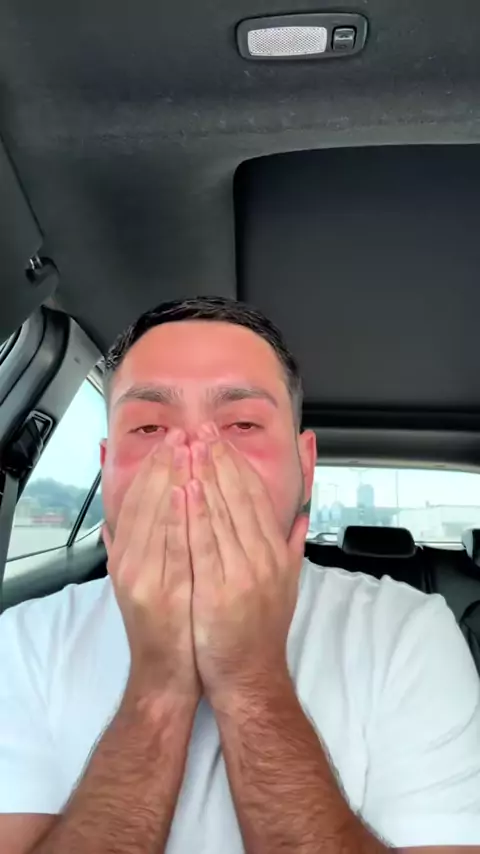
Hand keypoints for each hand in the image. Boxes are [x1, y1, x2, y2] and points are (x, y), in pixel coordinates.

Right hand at [103, 429, 199, 705]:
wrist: (168, 675)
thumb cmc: (167, 624)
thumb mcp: (141, 581)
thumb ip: (131, 548)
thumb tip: (121, 520)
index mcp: (129, 555)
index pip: (139, 501)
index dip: (155, 468)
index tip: (172, 439)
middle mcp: (130, 562)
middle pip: (145, 503)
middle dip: (163, 465)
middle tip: (180, 432)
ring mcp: (142, 577)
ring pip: (154, 517)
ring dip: (168, 480)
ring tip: (183, 448)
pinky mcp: (159, 593)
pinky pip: (169, 548)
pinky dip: (173, 518)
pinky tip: (182, 492)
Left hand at [186, 424, 308, 705]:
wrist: (250, 674)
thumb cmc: (261, 631)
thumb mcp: (287, 585)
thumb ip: (293, 547)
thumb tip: (301, 517)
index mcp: (277, 553)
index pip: (256, 498)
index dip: (238, 466)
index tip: (221, 442)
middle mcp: (263, 558)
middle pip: (240, 499)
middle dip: (220, 462)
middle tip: (203, 431)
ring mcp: (242, 574)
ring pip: (222, 514)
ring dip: (205, 478)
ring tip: (190, 448)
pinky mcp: (218, 590)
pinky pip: (204, 544)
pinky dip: (194, 514)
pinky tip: (183, 490)